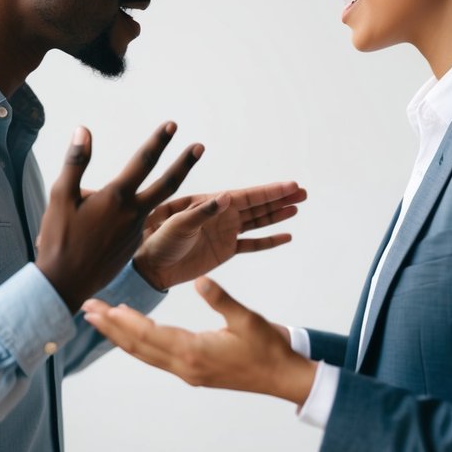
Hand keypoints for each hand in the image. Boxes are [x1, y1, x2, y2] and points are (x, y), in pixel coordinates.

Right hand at [36, 122, 202, 312]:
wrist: (65, 284)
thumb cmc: (59, 239)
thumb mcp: (60, 196)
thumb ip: (76, 162)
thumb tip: (84, 130)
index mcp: (117, 198)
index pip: (143, 162)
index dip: (158, 141)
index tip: (172, 125)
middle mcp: (133, 214)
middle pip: (167, 184)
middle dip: (184, 163)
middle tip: (200, 147)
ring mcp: (136, 232)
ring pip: (148, 203)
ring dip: (157, 189)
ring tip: (135, 190)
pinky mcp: (133, 246)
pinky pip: (134, 222)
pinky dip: (127, 215)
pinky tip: (99, 225)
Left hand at [82, 277, 316, 404]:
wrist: (282, 377)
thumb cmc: (267, 347)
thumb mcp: (247, 319)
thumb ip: (221, 299)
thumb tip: (199, 280)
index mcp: (195, 352)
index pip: (149, 334)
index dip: (124, 320)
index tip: (103, 307)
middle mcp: (184, 365)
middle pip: (138, 346)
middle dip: (111, 328)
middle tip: (87, 310)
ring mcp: (187, 372)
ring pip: (144, 353)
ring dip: (120, 337)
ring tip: (99, 321)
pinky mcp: (192, 372)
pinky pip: (156, 357)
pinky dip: (138, 344)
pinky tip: (130, 334)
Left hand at [133, 182, 307, 290]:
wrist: (149, 266)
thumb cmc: (157, 240)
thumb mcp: (177, 224)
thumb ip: (202, 212)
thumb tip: (227, 196)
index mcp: (211, 204)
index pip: (247, 196)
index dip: (270, 191)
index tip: (291, 185)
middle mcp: (221, 215)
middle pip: (257, 205)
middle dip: (280, 199)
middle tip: (303, 192)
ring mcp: (225, 233)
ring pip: (258, 222)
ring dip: (278, 215)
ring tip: (298, 207)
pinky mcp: (225, 251)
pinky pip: (252, 245)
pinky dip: (269, 240)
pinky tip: (286, 235)